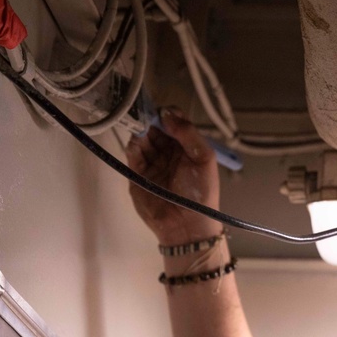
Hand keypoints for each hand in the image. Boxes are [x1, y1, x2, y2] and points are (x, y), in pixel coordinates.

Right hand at [125, 109, 222, 243]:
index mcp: (187, 146)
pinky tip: (136, 143)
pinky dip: (133, 145)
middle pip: (155, 127)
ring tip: (140, 129)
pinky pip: (132, 153)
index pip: (174, 122)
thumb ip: (188, 134)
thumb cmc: (200, 191)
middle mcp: (169, 151)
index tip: (161, 112)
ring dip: (140, 130)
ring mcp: (152, 161)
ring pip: (142, 137)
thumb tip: (166, 112)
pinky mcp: (137, 172)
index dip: (168, 114)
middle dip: (150, 119)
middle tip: (143, 113)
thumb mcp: (204, 159)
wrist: (185, 225)